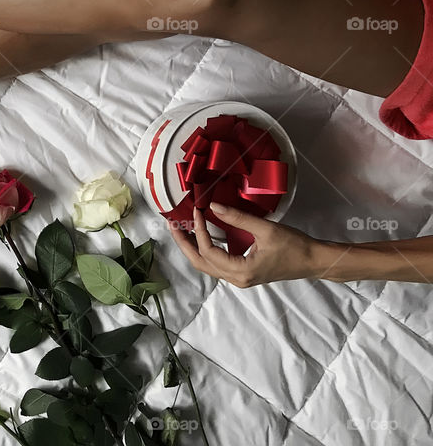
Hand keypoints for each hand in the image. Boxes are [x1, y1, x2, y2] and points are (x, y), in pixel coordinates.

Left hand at [168, 202, 325, 286]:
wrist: (314, 261)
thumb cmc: (294, 246)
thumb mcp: (265, 229)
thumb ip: (237, 218)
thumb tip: (213, 206)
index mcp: (240, 271)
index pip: (208, 251)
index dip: (199, 230)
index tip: (197, 211)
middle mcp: (236, 279)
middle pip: (200, 263)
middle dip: (183, 243)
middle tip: (172, 224)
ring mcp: (239, 278)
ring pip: (207, 265)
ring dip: (192, 247)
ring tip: (181, 228)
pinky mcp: (243, 273)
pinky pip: (216, 264)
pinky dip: (205, 250)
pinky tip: (202, 235)